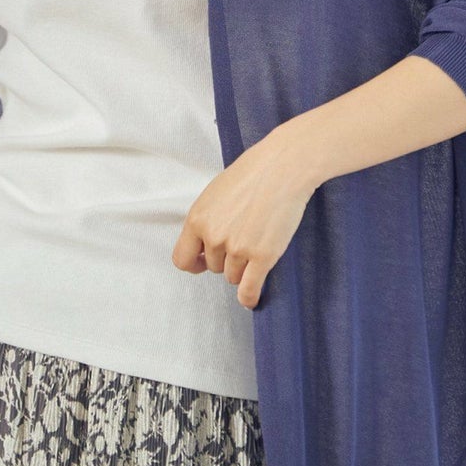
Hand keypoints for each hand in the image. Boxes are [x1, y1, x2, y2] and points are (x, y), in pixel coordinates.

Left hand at [171, 128, 315, 308]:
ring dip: (242, 269)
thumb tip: (204, 242)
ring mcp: (238, 248)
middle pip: (213, 267)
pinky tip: (251, 298)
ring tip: (256, 247)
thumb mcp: (215, 193)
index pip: (182, 259)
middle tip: (244, 240)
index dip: (194, 263)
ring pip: (232, 276)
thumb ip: (206, 219)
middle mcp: (214, 237)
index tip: (203, 262)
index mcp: (197, 219)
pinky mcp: (262, 256)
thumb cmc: (253, 173)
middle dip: (226, 259)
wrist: (283, 167)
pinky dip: (249, 297)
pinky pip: (249, 288)